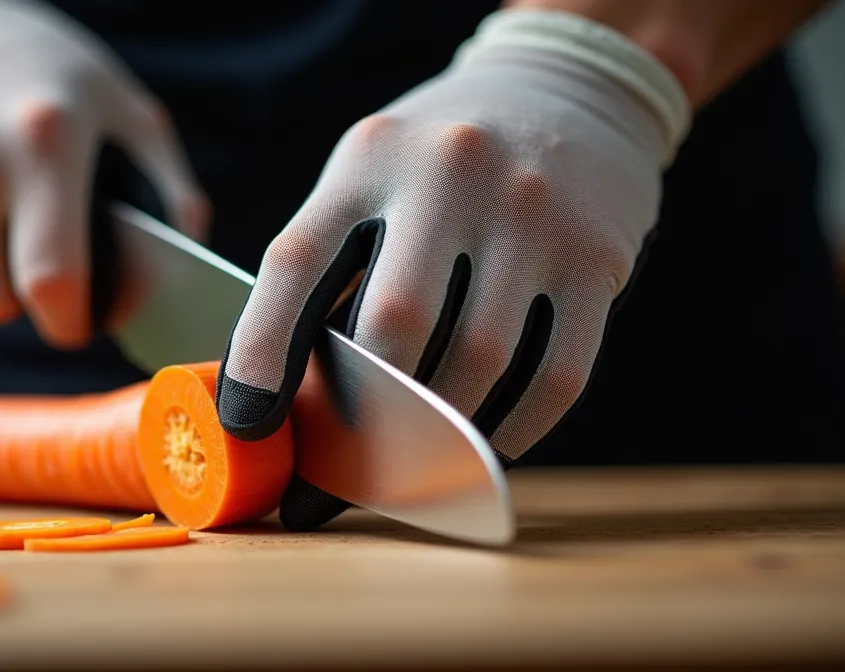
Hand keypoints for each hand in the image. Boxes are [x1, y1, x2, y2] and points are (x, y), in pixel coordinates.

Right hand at [0, 0, 208, 347]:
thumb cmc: (50, 74)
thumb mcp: (125, 108)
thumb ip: (170, 185)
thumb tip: (187, 255)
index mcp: (43, 145)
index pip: (50, 280)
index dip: (69, 321)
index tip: (80, 322)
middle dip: (23, 307)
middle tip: (44, 278)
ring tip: (3, 225)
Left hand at [216, 8, 690, 528]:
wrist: (569, 86)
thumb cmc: (440, 158)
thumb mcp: (372, 170)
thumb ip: (334, 259)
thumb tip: (294, 393)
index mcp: (371, 158)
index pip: (297, 262)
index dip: (261, 351)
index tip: (245, 425)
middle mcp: (451, 174)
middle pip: (395, 323)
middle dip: (362, 416)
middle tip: (341, 473)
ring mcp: (533, 213)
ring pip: (478, 361)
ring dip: (438, 434)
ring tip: (412, 469)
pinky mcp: (599, 254)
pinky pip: (557, 375)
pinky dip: (516, 429)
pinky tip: (486, 446)